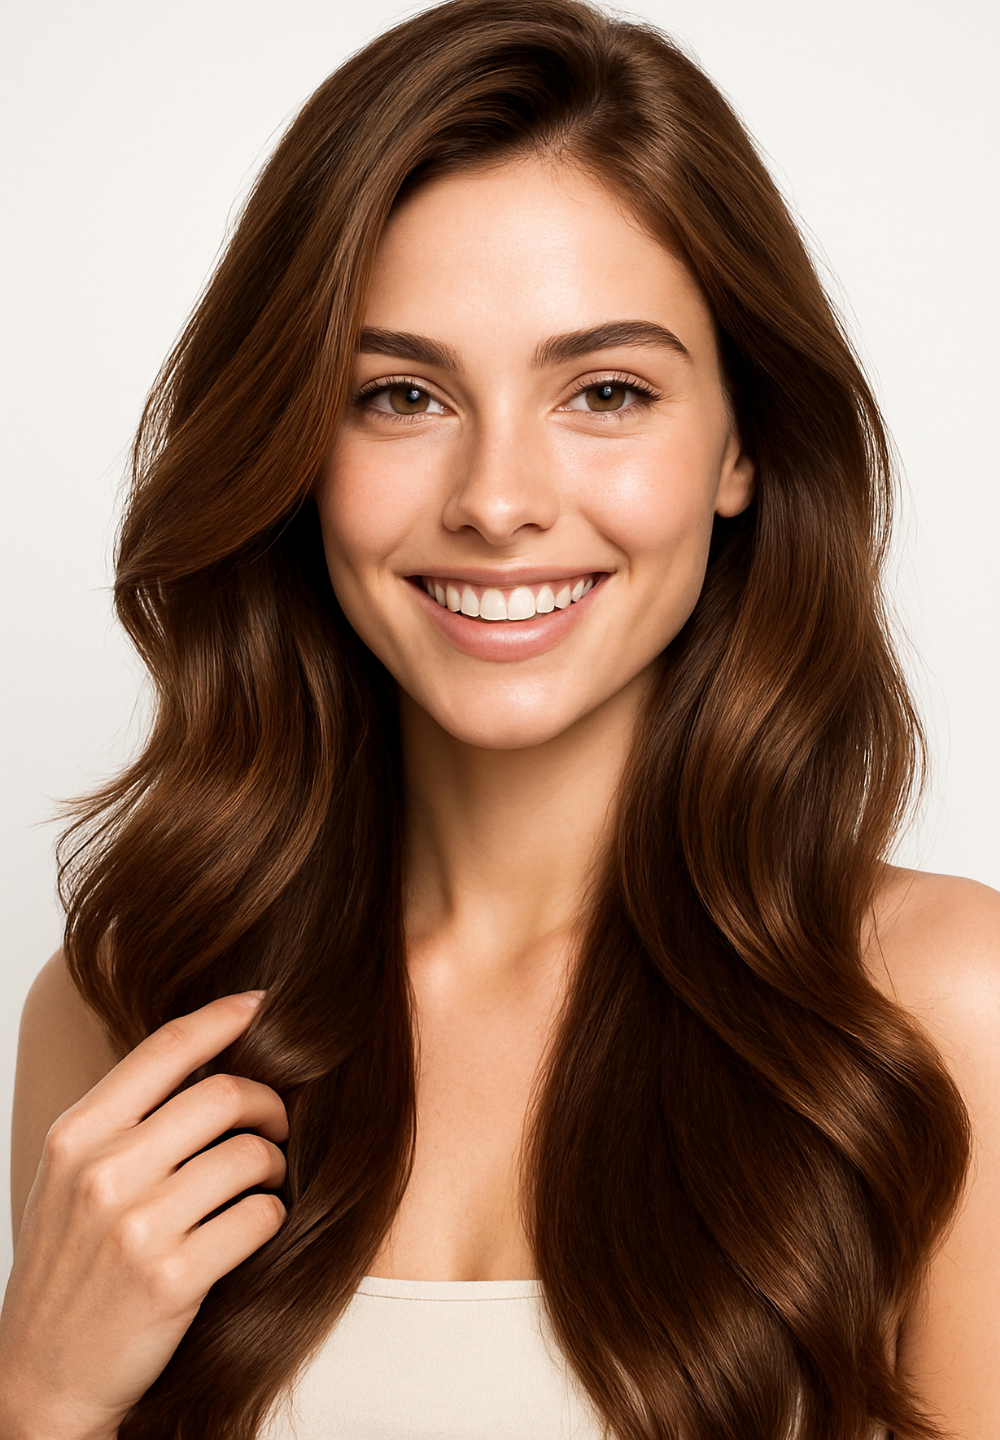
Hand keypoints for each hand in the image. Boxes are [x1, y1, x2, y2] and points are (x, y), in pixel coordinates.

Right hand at [0, 991, 287, 1439]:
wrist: (45, 1379)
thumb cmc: (70, 1266)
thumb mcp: (72, 1177)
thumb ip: (127, 1119)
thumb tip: (209, 1056)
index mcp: (77, 1135)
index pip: (164, 1047)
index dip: (224, 1016)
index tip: (263, 1004)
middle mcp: (102, 1172)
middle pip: (224, 1094)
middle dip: (268, 1104)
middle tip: (276, 1123)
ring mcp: (136, 1226)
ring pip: (251, 1155)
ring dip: (274, 1165)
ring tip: (263, 1181)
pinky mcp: (174, 1277)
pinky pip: (260, 1216)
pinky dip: (271, 1216)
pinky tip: (254, 1226)